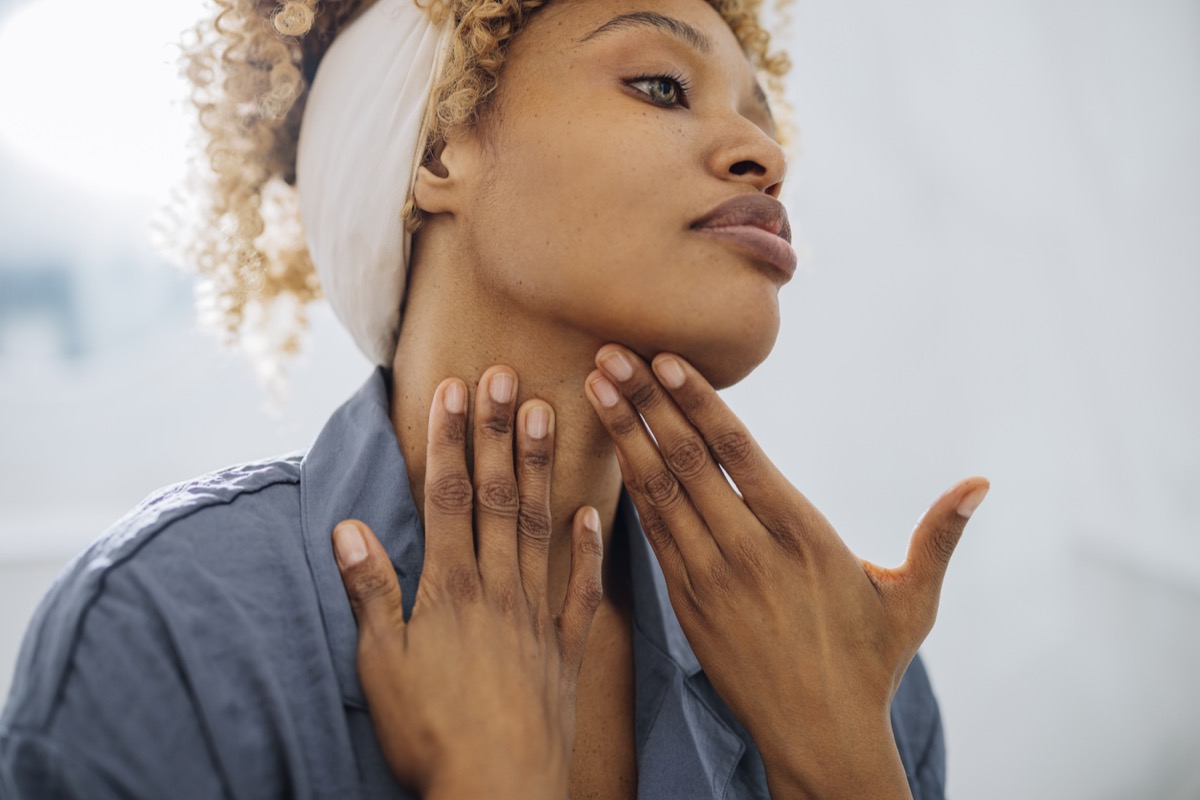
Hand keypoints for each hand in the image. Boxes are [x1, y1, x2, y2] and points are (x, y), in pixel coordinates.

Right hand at [332, 367, 604, 799]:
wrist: (499, 792)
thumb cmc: (431, 735)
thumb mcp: (382, 666)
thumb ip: (370, 593)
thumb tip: (348, 527)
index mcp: (451, 588)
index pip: (450, 496)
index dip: (452, 439)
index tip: (457, 388)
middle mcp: (499, 588)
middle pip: (498, 497)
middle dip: (500, 433)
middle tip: (509, 375)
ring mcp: (539, 615)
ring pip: (541, 526)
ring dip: (542, 469)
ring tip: (550, 415)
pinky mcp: (567, 648)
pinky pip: (582, 589)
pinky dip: (587, 548)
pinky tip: (594, 510)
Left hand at [584, 345, 987, 799]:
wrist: (819, 739)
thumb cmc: (869, 665)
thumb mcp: (913, 599)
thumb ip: (939, 536)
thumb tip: (982, 483)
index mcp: (802, 535)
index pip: (738, 453)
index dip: (698, 401)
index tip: (664, 360)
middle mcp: (750, 551)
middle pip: (688, 462)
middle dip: (645, 403)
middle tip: (609, 354)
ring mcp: (712, 579)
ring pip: (660, 493)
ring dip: (625, 436)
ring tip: (596, 388)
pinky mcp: (688, 606)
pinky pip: (653, 535)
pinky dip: (631, 489)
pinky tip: (614, 452)